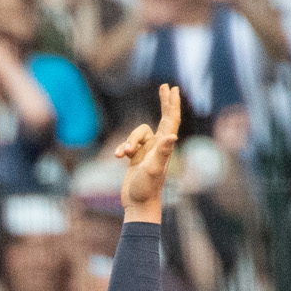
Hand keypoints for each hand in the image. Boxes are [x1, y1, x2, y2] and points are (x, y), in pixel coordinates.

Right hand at [118, 83, 181, 222]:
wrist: (138, 204)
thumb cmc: (147, 188)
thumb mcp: (154, 168)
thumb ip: (162, 151)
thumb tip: (172, 136)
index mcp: (165, 145)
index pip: (171, 120)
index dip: (172, 104)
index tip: (172, 89)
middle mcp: (158, 146)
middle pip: (162, 118)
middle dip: (163, 103)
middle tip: (164, 87)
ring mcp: (147, 151)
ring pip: (136, 134)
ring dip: (128, 140)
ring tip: (124, 154)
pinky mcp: (136, 158)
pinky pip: (127, 145)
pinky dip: (121, 148)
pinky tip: (118, 158)